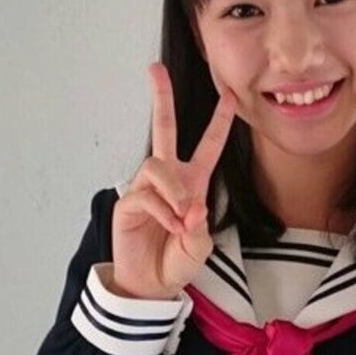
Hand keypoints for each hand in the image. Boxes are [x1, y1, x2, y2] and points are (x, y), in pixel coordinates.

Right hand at [111, 62, 237, 297]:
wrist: (151, 285)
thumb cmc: (176, 262)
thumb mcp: (200, 246)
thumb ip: (199, 225)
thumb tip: (189, 207)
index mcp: (192, 183)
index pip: (207, 146)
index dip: (219, 121)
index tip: (228, 94)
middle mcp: (168, 180)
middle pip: (164, 129)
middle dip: (161, 98)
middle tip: (155, 69)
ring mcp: (145, 189)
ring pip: (158, 167)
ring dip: (174, 192)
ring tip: (181, 218)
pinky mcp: (127, 203)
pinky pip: (146, 195)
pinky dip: (163, 212)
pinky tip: (170, 228)